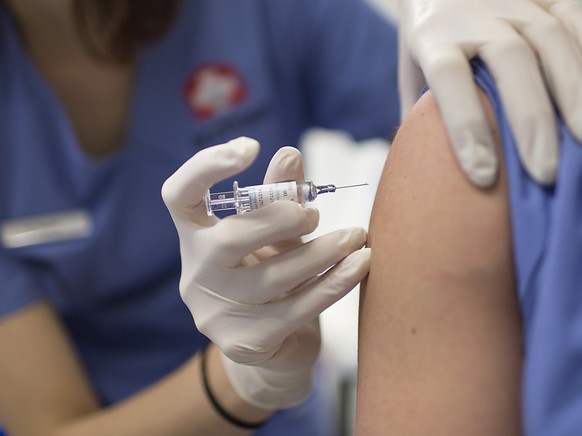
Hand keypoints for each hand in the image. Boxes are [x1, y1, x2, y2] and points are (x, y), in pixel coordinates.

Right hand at [161, 137, 369, 408]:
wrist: (274, 344)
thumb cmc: (270, 272)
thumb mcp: (274, 233)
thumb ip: (279, 196)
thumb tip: (290, 154)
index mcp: (195, 237)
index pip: (178, 196)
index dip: (205, 167)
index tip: (252, 147)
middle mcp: (197, 275)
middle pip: (229, 238)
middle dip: (280, 218)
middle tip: (313, 214)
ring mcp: (217, 313)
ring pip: (272, 278)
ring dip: (322, 251)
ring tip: (355, 236)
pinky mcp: (246, 343)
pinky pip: (298, 309)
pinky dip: (335, 282)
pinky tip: (361, 263)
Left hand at [399, 0, 581, 185]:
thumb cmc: (431, 37)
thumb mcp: (413, 69)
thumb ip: (419, 111)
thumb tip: (426, 168)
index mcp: (434, 35)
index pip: (449, 77)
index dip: (465, 125)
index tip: (482, 174)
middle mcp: (476, 14)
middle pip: (511, 59)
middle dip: (530, 119)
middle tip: (542, 172)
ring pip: (552, 40)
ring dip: (572, 94)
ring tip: (581, 143)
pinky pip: (576, 22)